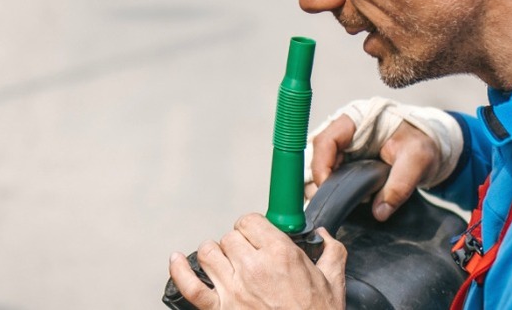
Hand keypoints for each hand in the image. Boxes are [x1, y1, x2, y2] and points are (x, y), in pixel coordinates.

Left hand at [169, 214, 345, 309]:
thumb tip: (324, 236)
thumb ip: (332, 251)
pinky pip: (190, 286)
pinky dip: (179, 271)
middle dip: (238, 242)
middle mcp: (253, 268)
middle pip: (229, 236)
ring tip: (224, 261)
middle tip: (248, 254)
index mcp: (281, 255)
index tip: (258, 235)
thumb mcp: (333, 282)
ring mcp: (233, 290)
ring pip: (208, 253)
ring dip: (214, 254)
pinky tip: (178, 261)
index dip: (253, 227)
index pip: (251, 221)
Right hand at [307, 98, 463, 220]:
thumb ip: (400, 185)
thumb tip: (380, 211)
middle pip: (318, 158)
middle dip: (322, 183)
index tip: (327, 189)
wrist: (428, 145)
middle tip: (333, 205)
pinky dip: (336, 193)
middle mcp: (343, 135)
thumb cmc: (421, 141)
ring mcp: (343, 151)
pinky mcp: (347, 165)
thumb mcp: (416, 160)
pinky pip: (332, 179)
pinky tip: (345, 205)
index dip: (321, 165)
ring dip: (328, 190)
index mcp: (355, 122)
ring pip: (322, 171)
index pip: (326, 141)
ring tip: (341, 206)